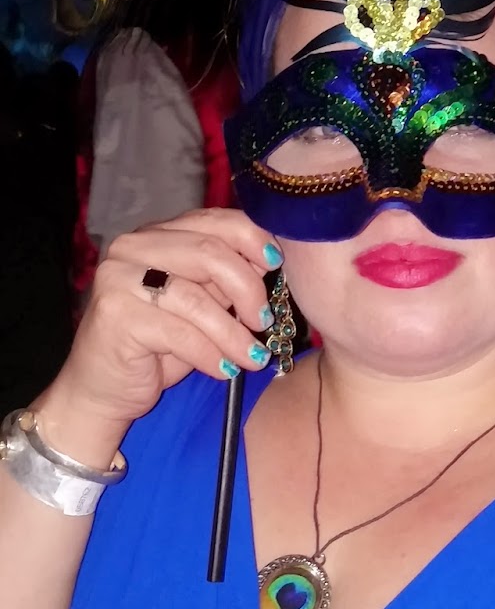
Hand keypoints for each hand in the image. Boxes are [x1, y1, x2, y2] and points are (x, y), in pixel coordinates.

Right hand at [42, 210, 281, 454]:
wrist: (103, 388)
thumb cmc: (157, 347)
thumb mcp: (200, 306)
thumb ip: (224, 282)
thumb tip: (271, 265)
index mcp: (157, 235)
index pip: (212, 220)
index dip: (252, 239)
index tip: (277, 267)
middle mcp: (133, 247)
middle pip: (209, 252)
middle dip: (248, 289)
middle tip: (264, 322)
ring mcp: (118, 278)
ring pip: (196, 298)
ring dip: (233, 333)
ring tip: (254, 357)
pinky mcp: (115, 315)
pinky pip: (180, 333)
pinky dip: (211, 354)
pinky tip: (225, 370)